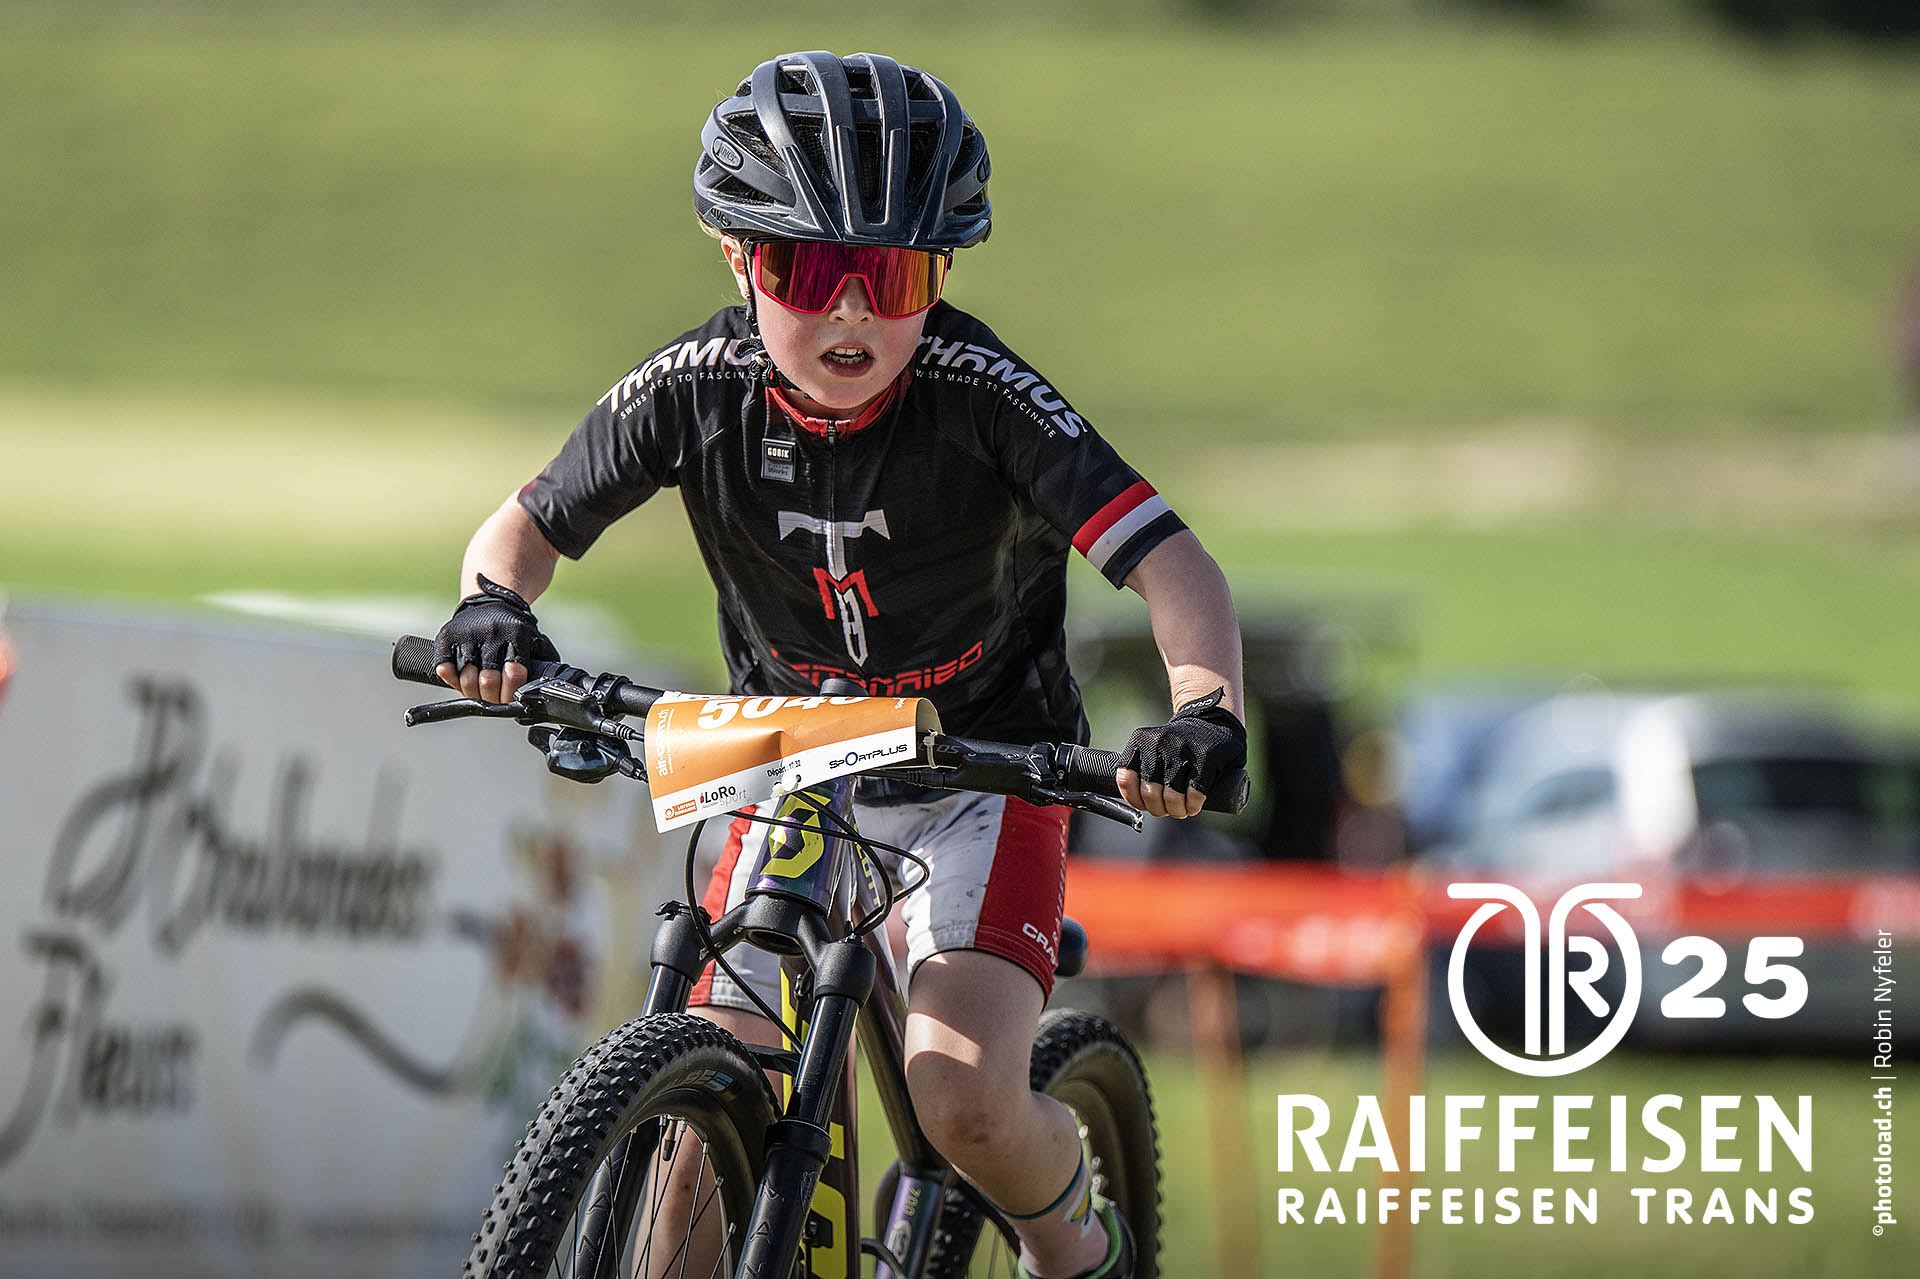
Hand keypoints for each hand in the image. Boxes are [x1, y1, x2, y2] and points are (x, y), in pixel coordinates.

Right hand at [433, 575, 560, 703]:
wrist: (490, 599)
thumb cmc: (514, 629)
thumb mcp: (534, 640)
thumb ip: (541, 664)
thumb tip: (546, 692)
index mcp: (517, 635)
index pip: (514, 675)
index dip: (511, 695)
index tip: (509, 702)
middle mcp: (492, 633)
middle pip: (489, 682)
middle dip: (492, 699)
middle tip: (493, 701)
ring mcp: (468, 633)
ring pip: (467, 678)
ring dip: (472, 693)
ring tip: (478, 694)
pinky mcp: (448, 635)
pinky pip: (444, 668)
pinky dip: (451, 680)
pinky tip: (460, 681)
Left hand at [1114, 688, 1246, 819]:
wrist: (1211, 720)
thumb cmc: (1176, 743)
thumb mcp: (1150, 746)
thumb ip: (1137, 768)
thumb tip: (1133, 801)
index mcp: (1140, 741)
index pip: (1126, 779)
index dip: (1135, 800)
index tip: (1144, 805)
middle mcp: (1159, 743)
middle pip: (1150, 794)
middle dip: (1158, 809)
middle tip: (1166, 810)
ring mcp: (1183, 750)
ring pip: (1172, 798)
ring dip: (1176, 811)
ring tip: (1180, 810)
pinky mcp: (1206, 758)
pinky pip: (1194, 795)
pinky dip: (1193, 806)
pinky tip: (1193, 804)